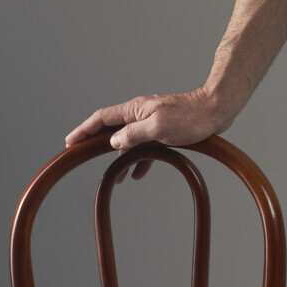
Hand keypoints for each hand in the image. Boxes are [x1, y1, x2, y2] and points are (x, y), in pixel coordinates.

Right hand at [64, 86, 230, 180]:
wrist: (217, 110)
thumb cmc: (190, 117)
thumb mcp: (158, 127)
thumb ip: (133, 134)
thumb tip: (113, 141)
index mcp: (136, 109)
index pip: (102, 118)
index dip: (84, 129)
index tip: (70, 141)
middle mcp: (142, 113)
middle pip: (112, 129)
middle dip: (97, 144)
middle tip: (82, 157)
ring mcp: (153, 121)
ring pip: (130, 141)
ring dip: (121, 158)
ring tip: (115, 178)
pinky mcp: (166, 130)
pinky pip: (146, 146)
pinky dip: (140, 159)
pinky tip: (138, 174)